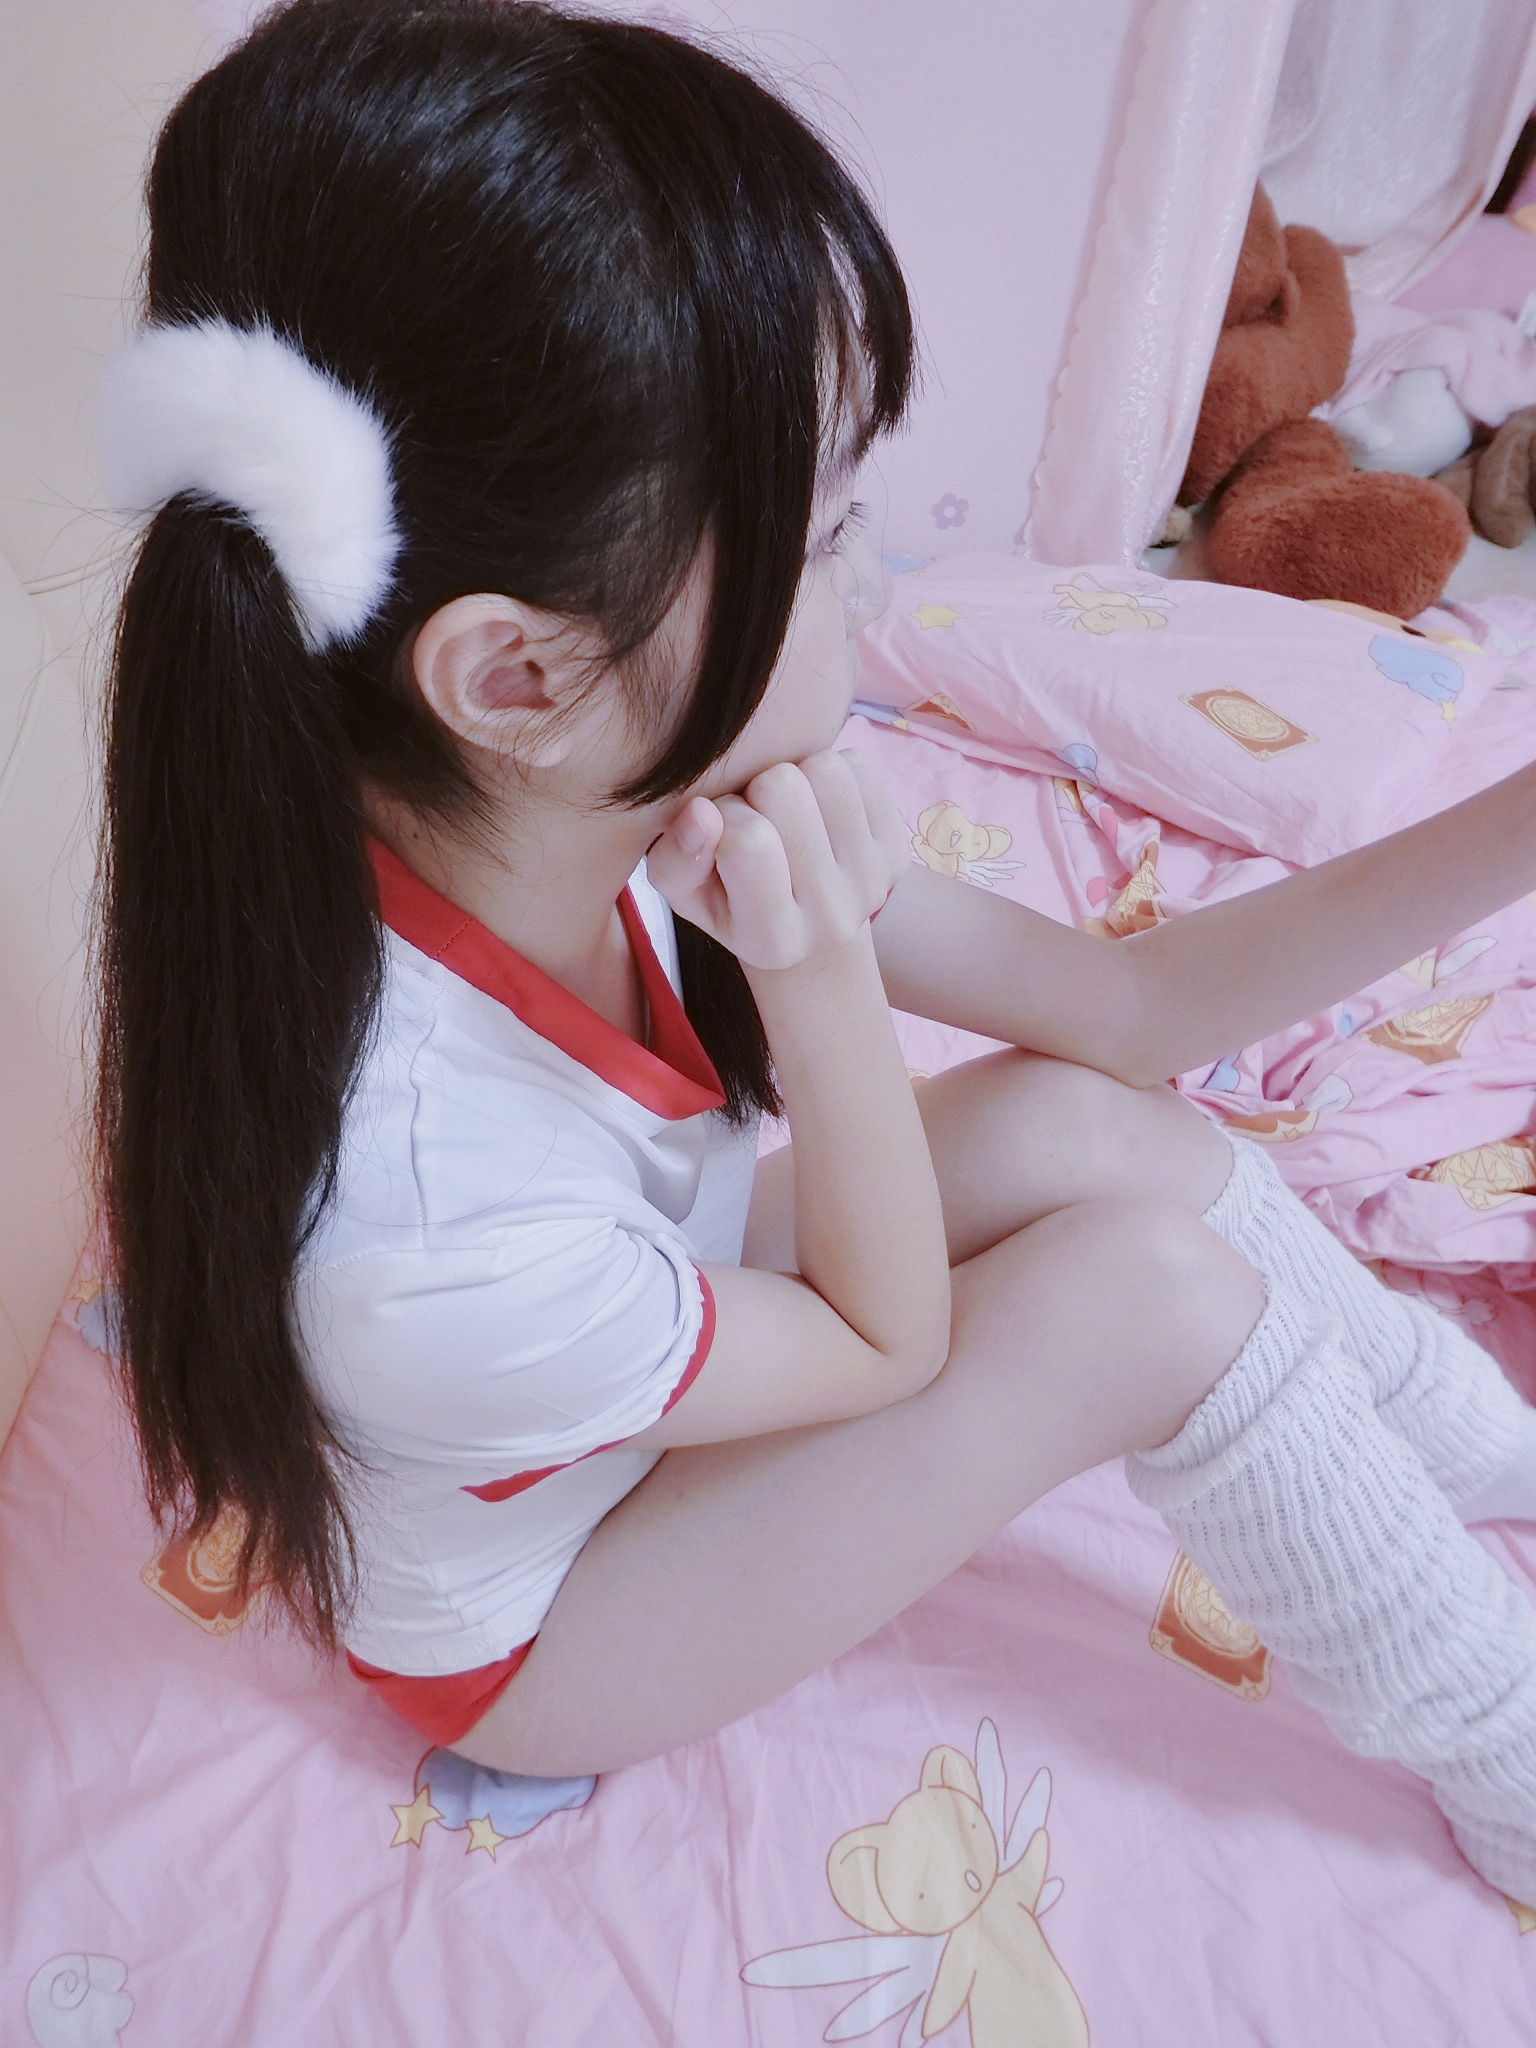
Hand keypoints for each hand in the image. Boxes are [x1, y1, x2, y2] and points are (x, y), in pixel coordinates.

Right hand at [647, 750, 908, 970]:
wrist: (808, 926)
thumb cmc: (731, 899)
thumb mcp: (686, 892)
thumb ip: (675, 860)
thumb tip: (701, 813)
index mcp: (773, 941)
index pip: (747, 841)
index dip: (722, 815)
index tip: (722, 831)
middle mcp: (832, 920)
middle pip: (784, 790)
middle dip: (758, 790)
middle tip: (757, 818)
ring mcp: (873, 883)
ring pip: (826, 769)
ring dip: (796, 775)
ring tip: (787, 811)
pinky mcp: (898, 849)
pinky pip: (859, 765)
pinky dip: (830, 771)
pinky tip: (818, 806)